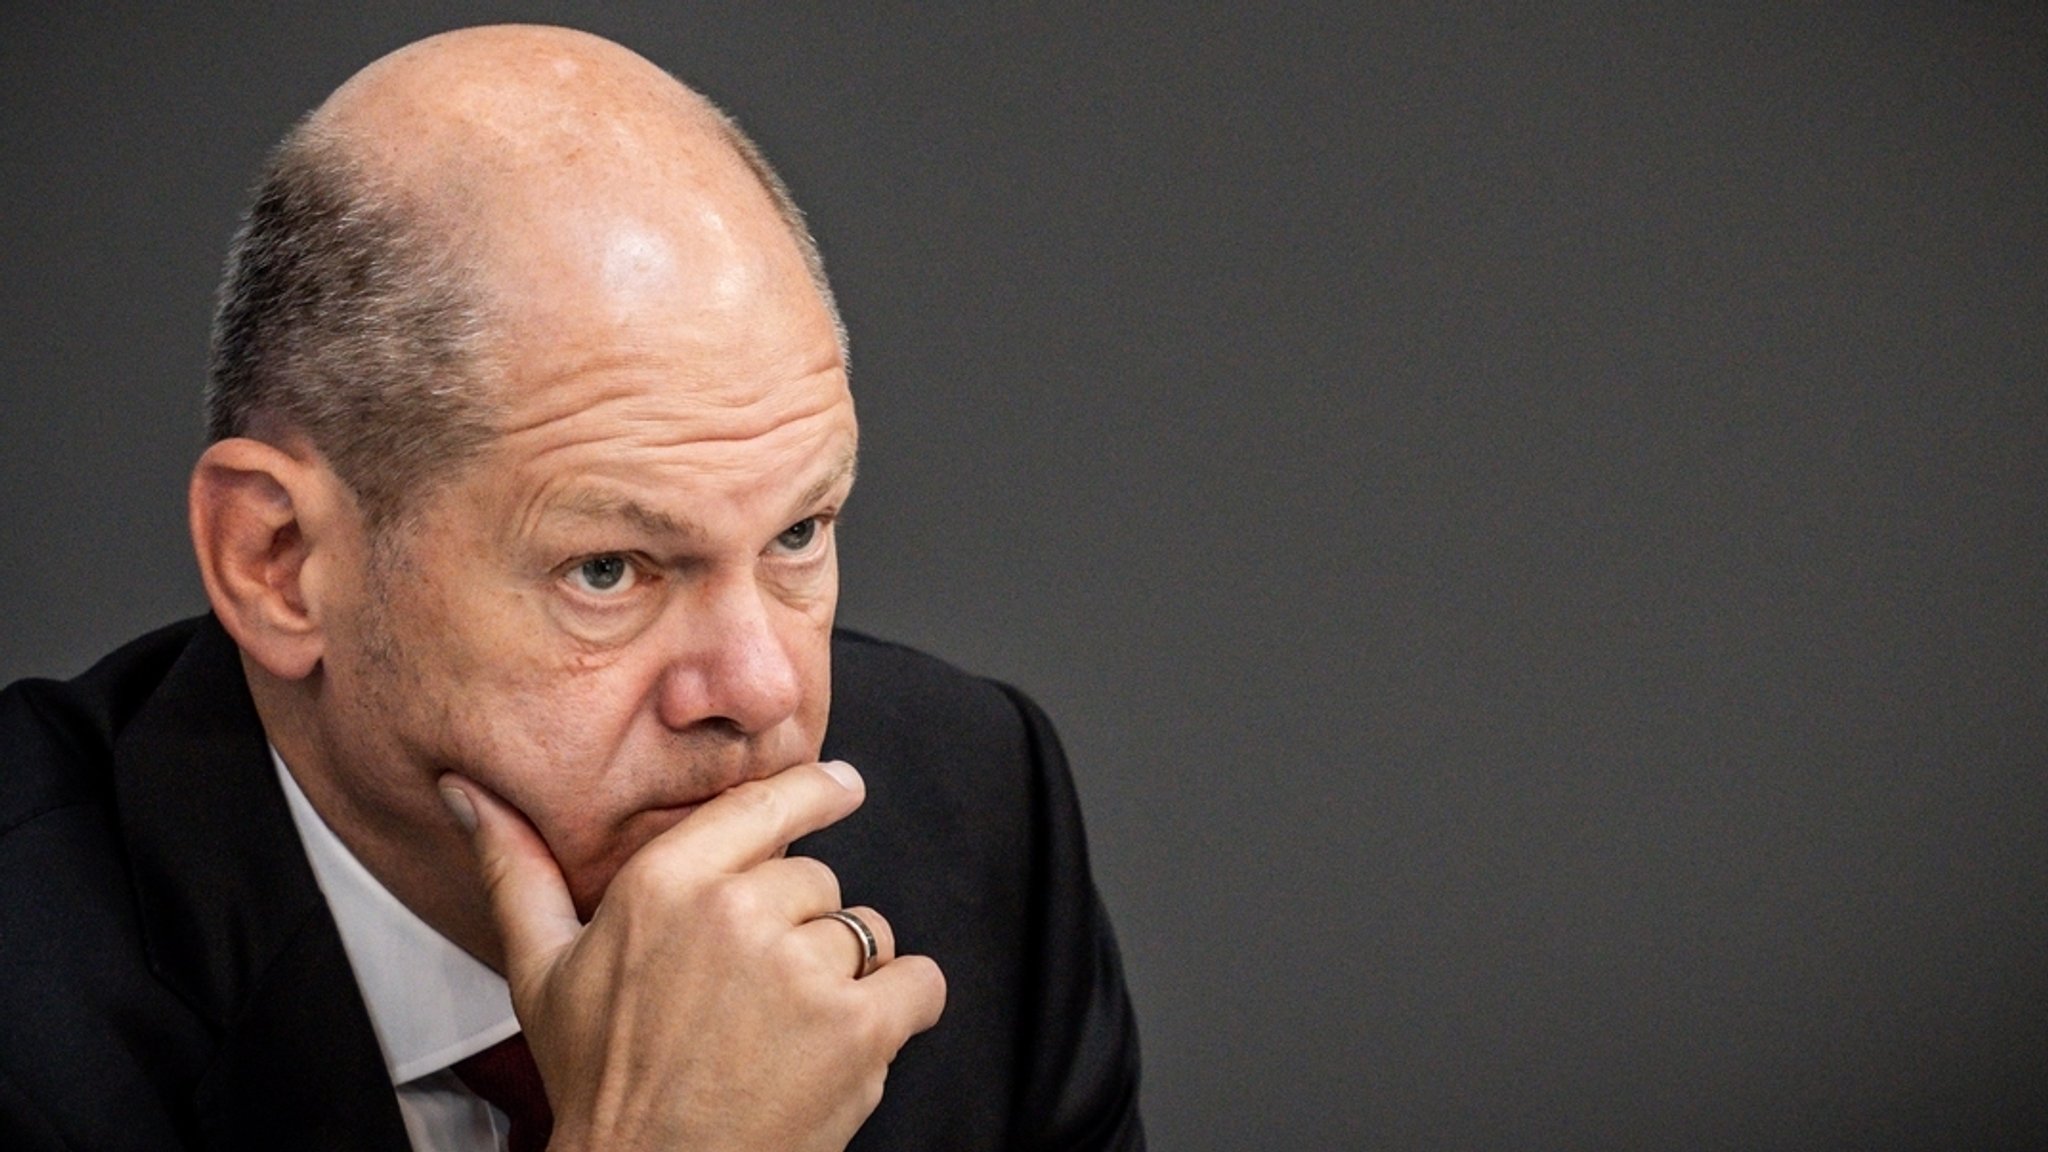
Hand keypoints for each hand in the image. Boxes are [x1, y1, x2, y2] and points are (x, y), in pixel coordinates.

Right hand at [440, 762, 947, 1151]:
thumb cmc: (597, 1081)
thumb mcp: (540, 970)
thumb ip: (515, 869)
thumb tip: (470, 791)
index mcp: (664, 883)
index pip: (767, 802)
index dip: (815, 789)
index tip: (842, 784)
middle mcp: (736, 912)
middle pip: (817, 880)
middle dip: (799, 928)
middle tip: (751, 995)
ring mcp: (800, 969)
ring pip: (866, 931)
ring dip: (845, 975)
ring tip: (786, 1030)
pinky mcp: (857, 1027)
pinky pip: (918, 981)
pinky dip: (902, 1007)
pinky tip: (849, 1040)